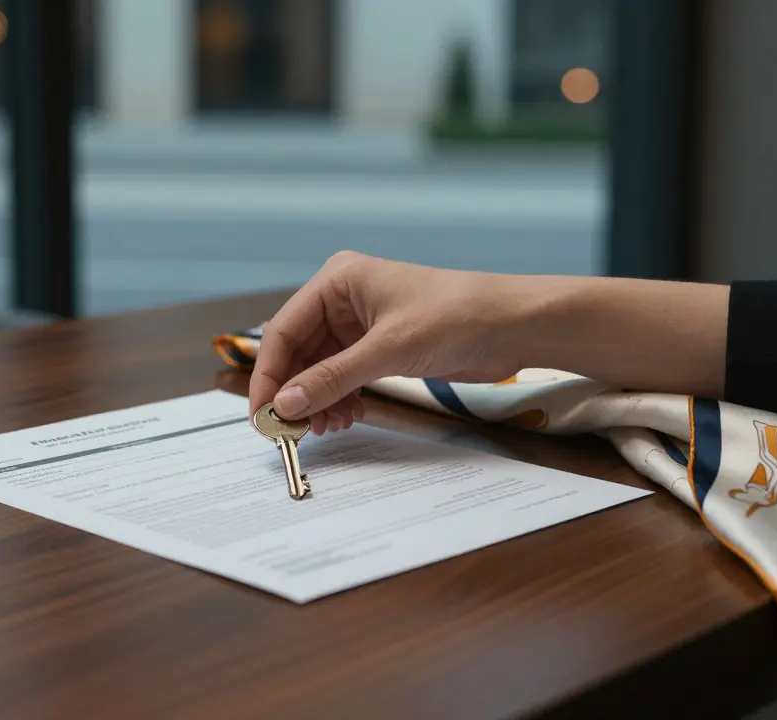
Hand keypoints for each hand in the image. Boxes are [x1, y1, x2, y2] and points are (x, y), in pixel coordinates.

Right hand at [250, 252, 534, 434]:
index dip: (269, 374)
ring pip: (320, 368)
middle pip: (298, 351)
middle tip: (292, 429)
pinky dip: (340, 398)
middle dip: (295, 391)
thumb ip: (334, 378)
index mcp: (338, 281)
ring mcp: (362, 324)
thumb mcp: (388, 349)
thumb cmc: (456, 316)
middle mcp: (343, 299)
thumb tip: (287, 404)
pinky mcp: (380, 346)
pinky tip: (347, 416)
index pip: (284, 330)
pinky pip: (344, 376)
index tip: (263, 412)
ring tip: (327, 426)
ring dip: (318, 399)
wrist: (513, 325)